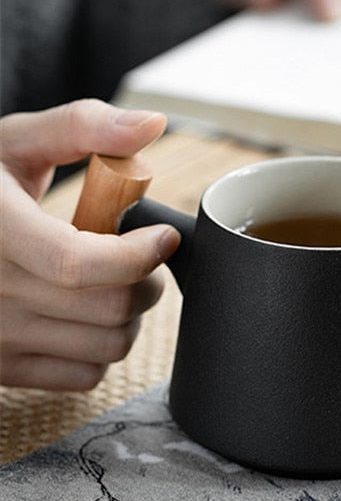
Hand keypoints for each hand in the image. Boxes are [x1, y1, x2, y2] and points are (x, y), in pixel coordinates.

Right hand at [0, 100, 180, 389]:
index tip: (164, 238)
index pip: (76, 263)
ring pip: (107, 347)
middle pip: (108, 308)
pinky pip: (86, 376)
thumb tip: (151, 124)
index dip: (137, 255)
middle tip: (141, 258)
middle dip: (146, 281)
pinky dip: (102, 349)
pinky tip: (85, 315)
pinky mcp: (1, 368)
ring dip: (129, 316)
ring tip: (112, 284)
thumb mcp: (14, 144)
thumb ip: (81, 127)